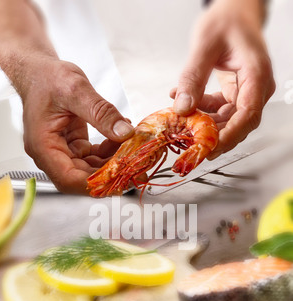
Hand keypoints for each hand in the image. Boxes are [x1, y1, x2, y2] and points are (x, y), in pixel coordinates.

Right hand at [21, 59, 133, 192]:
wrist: (39, 71)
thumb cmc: (46, 78)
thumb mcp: (76, 90)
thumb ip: (101, 113)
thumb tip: (124, 132)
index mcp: (43, 146)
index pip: (68, 178)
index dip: (94, 184)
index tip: (119, 180)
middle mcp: (51, 154)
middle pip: (82, 177)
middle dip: (110, 173)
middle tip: (135, 166)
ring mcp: (63, 151)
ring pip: (91, 168)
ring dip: (113, 161)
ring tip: (132, 148)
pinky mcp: (74, 146)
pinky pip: (94, 156)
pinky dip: (110, 151)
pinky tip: (122, 138)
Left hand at [171, 0, 274, 158]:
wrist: (235, 12)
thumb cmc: (227, 21)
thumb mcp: (204, 44)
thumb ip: (192, 76)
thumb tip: (182, 107)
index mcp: (256, 75)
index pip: (248, 114)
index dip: (230, 135)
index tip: (210, 147)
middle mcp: (255, 88)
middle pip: (238, 124)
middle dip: (214, 137)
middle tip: (190, 145)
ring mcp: (246, 93)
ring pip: (227, 122)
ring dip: (204, 126)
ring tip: (182, 124)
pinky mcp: (234, 95)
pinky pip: (219, 113)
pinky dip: (202, 113)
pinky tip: (186, 105)